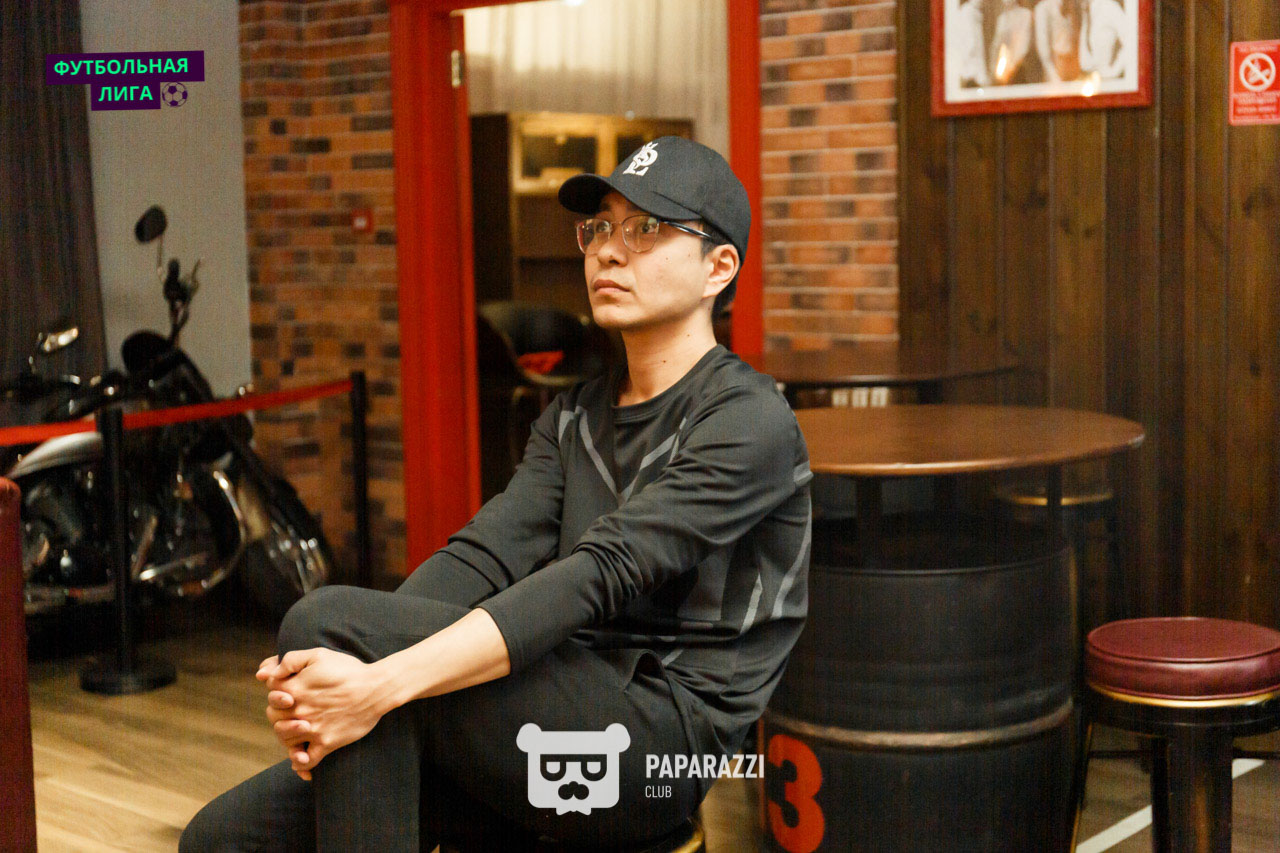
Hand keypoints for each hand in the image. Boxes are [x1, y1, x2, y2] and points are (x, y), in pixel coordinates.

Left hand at [257, 648, 392, 779]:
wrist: (377, 688)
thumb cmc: (349, 670)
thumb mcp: (318, 655)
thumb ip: (290, 660)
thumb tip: (264, 674)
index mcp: (295, 688)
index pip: (271, 692)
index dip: (277, 688)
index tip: (288, 688)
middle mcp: (300, 710)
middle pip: (273, 717)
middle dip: (280, 712)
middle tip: (293, 709)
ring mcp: (312, 729)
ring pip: (285, 739)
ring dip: (288, 734)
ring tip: (298, 728)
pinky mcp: (327, 743)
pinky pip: (306, 760)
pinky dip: (300, 763)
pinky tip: (300, 758)